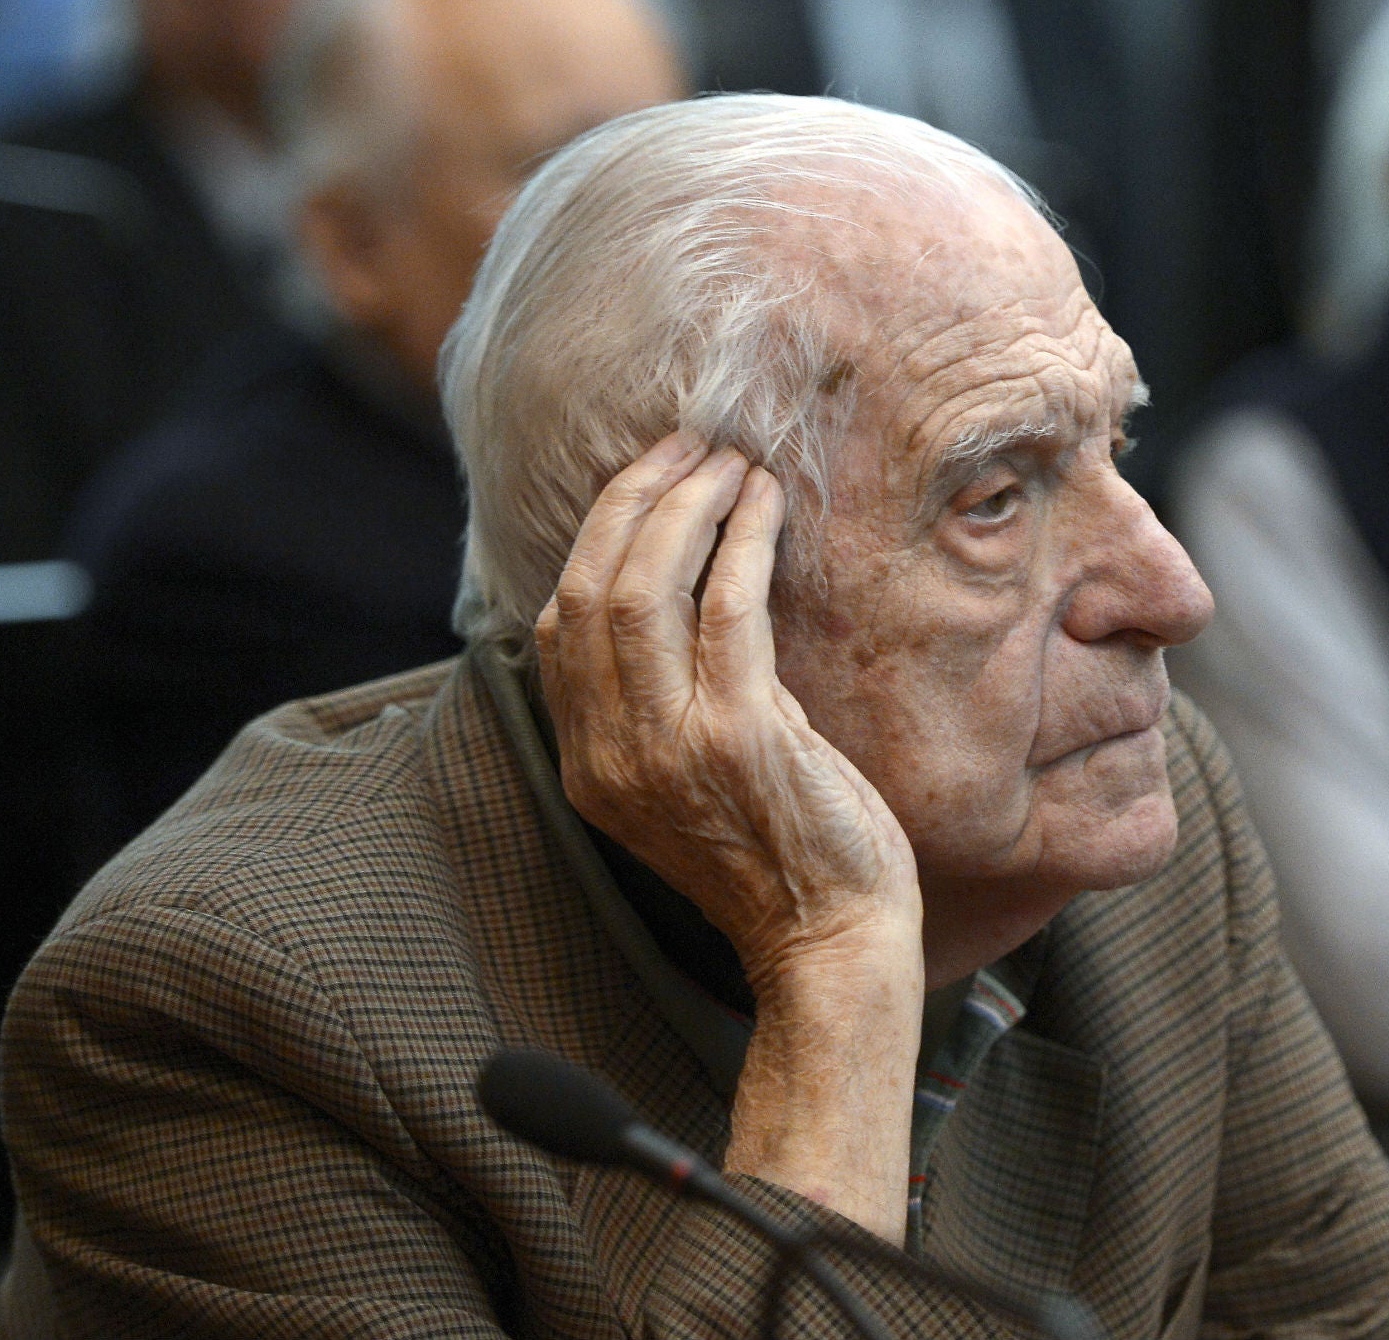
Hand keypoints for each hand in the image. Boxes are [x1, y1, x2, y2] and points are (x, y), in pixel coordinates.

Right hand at [534, 432, 922, 996]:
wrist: (829, 943)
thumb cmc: (779, 859)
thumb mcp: (686, 789)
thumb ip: (659, 711)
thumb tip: (675, 604)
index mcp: (588, 765)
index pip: (559, 624)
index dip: (598, 538)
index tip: (646, 484)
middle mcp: (611, 753)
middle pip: (591, 587)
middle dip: (636, 500)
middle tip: (687, 445)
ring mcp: (668, 745)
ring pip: (645, 586)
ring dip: (689, 505)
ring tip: (728, 460)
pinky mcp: (739, 735)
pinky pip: (728, 606)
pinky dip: (743, 540)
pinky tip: (766, 504)